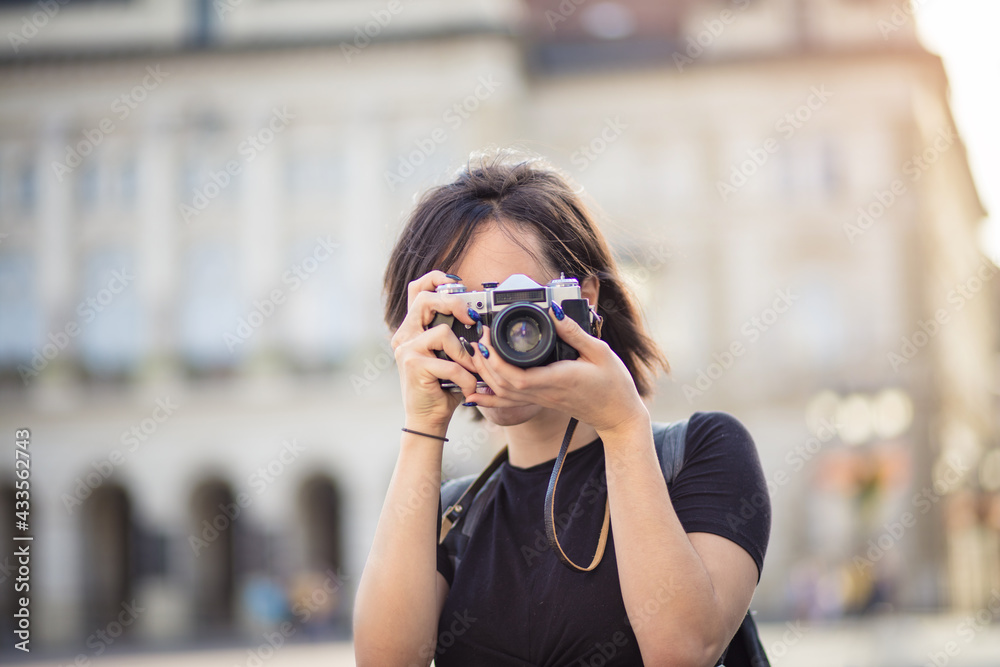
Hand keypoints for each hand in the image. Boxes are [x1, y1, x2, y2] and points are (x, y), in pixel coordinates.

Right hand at [391, 271, 480, 431]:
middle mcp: (405, 335)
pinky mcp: (413, 365)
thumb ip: (455, 336)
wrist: (428, 419)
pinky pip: (449, 362)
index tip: (457, 283)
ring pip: (442, 332)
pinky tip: (466, 388)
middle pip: (426, 300)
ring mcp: (406, 349)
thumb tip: (478, 319)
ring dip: (465, 354)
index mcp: (413, 329)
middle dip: (454, 304)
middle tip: (472, 319)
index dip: (435, 279)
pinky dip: (465, 377)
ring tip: (471, 372)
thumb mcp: (450, 356)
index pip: (417, 290)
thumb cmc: (443, 387)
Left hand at [464, 305, 649, 437]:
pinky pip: (509, 402)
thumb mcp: (600, 351)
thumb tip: (554, 310)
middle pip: (502, 384)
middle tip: (478, 337)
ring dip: (484, 375)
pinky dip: (489, 398)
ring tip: (476, 352)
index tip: (488, 336)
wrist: (618, 416)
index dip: (496, 359)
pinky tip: (474, 395)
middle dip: (484, 361)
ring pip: (503, 394)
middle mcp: (545, 392)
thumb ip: (575, 332)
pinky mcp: (541, 401)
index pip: (518, 376)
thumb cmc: (613, 384)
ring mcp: (541, 399)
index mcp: (558, 379)